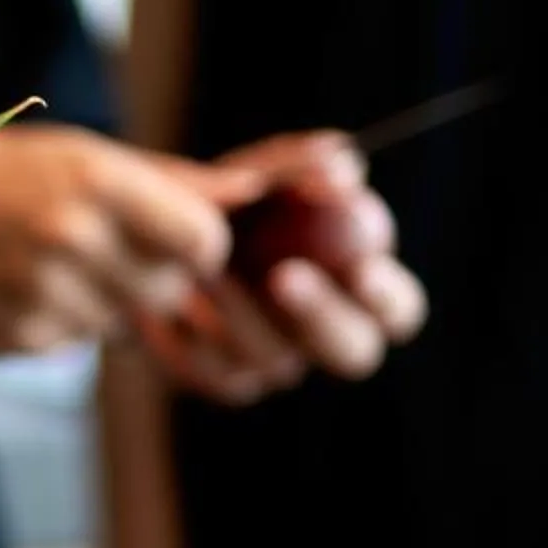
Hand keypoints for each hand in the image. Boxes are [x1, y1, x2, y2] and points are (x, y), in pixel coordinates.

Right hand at [0, 123, 237, 354]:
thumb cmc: (0, 169)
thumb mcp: (80, 154)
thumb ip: (170, 182)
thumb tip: (259, 189)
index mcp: (93, 179)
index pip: (202, 240)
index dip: (199, 245)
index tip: (177, 236)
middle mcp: (69, 237)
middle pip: (168, 289)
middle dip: (152, 275)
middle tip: (105, 247)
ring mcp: (40, 294)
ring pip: (121, 322)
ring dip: (102, 301)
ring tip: (49, 262)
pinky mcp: (17, 339)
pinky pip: (74, 344)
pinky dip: (59, 322)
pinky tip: (19, 287)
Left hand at [137, 131, 427, 406]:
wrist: (149, 240)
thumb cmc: (225, 200)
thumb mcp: (253, 172)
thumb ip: (299, 167)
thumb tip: (344, 167)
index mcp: (359, 286)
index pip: (398, 310)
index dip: (386, 297)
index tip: (359, 268)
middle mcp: (327, 334)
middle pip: (355, 353)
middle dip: (324, 316)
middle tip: (285, 277)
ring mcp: (278, 364)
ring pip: (279, 362)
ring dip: (242, 310)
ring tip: (207, 267)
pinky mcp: (227, 380)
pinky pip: (222, 373)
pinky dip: (198, 333)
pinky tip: (175, 304)